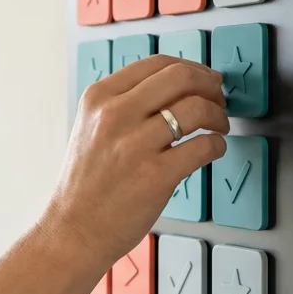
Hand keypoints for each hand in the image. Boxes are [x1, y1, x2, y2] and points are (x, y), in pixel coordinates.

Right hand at [45, 55, 229, 265]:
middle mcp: (115, 114)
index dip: (192, 68)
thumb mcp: (92, 127)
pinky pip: (203, 146)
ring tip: (219, 126)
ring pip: (197, 108)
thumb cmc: (87, 183)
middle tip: (218, 100)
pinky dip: (217, 145)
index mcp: (99, 97)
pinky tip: (212, 150)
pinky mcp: (155, 176)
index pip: (158, 63)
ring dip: (218, 115)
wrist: (73, 230)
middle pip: (181, 77)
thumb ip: (126, 104)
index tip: (205, 80)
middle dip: (210, 85)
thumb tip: (177, 89)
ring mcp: (135, 145)